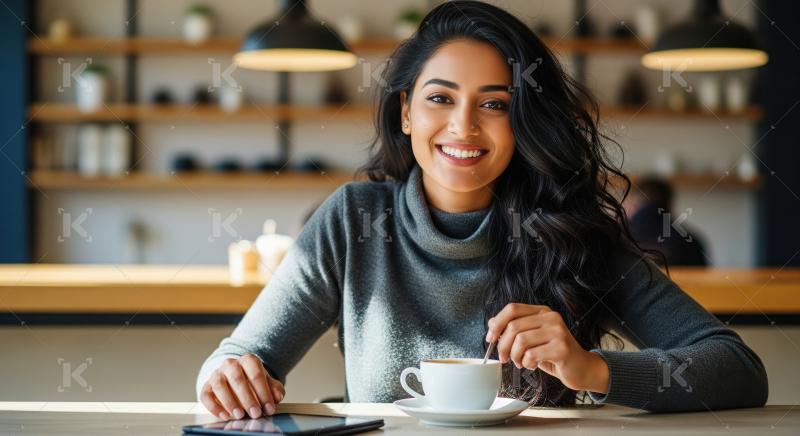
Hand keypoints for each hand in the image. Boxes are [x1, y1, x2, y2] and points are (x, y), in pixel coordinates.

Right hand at [200, 353, 285, 420]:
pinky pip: (206, 395)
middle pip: (238, 379)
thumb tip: (277, 397)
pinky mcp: (206, 386)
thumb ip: (274, 389)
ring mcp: (217, 374)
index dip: (263, 392)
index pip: (256, 374)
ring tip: (239, 415)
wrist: (235, 379)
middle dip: (248, 399)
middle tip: (255, 413)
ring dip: (230, 402)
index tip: (269, 408)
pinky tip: (225, 416)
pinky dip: (214, 407)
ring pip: (220, 385)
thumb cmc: (253, 381)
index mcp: (248, 360)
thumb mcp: (267, 383)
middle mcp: (231, 364)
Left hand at [486, 303, 608, 393]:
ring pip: (521, 341)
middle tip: (504, 358)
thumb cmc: (554, 354)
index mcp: (542, 311)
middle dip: (503, 345)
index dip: (497, 323)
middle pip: (513, 326)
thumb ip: (515, 329)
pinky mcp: (562, 348)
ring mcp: (558, 332)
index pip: (512, 308)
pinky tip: (532, 365)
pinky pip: (532, 355)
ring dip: (515, 356)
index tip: (490, 338)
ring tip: (521, 363)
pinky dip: (527, 363)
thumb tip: (491, 323)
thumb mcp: (532, 339)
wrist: (581, 368)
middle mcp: (551, 318)